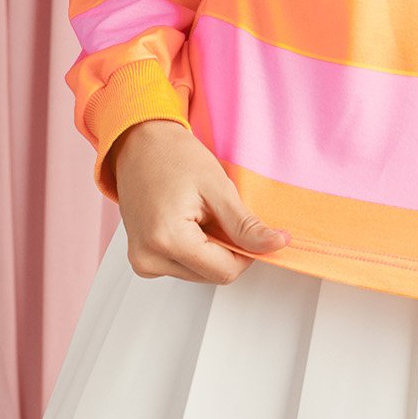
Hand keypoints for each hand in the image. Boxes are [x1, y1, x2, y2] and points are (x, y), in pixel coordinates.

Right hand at [110, 119, 291, 283]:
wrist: (140, 144)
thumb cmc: (174, 156)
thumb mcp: (218, 187)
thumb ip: (245, 225)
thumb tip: (276, 245)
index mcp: (167, 240)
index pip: (224, 272)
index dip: (247, 253)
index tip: (252, 230)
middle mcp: (148, 258)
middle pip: (210, 275)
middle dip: (226, 248)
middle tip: (220, 212)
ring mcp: (142, 261)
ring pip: (198, 273)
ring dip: (210, 248)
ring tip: (201, 213)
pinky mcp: (143, 259)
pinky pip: (182, 266)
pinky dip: (195, 248)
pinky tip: (189, 221)